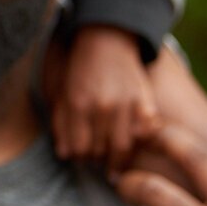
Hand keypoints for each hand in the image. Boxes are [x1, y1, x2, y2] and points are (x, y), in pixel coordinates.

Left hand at [49, 25, 158, 168]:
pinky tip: (133, 144)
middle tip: (98, 163)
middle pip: (101, 150)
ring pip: (124, 147)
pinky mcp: (145, 100)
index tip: (82, 158)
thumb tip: (65, 155)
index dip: (80, 157)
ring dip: (118, 159)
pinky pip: (145, 132)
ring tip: (115, 165)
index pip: (79, 148)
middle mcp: (102, 106)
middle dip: (97, 159)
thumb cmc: (80, 68)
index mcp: (77, 104)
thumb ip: (61, 123)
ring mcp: (126, 104)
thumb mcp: (62, 92)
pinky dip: (140, 141)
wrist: (106, 40)